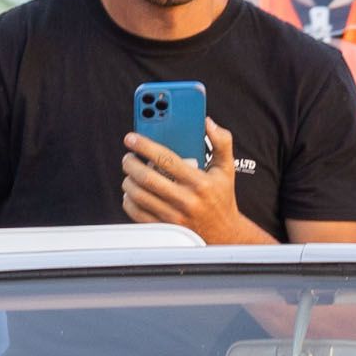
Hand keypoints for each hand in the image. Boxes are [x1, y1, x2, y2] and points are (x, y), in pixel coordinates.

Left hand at [121, 119, 252, 244]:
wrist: (225, 233)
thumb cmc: (222, 197)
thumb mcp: (227, 168)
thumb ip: (221, 142)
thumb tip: (207, 122)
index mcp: (200, 182)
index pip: (166, 159)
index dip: (145, 146)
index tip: (132, 138)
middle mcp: (186, 200)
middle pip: (147, 178)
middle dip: (131, 163)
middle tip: (128, 157)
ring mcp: (174, 217)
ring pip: (139, 196)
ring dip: (128, 181)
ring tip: (130, 173)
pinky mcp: (165, 229)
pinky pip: (137, 213)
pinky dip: (129, 201)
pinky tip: (132, 193)